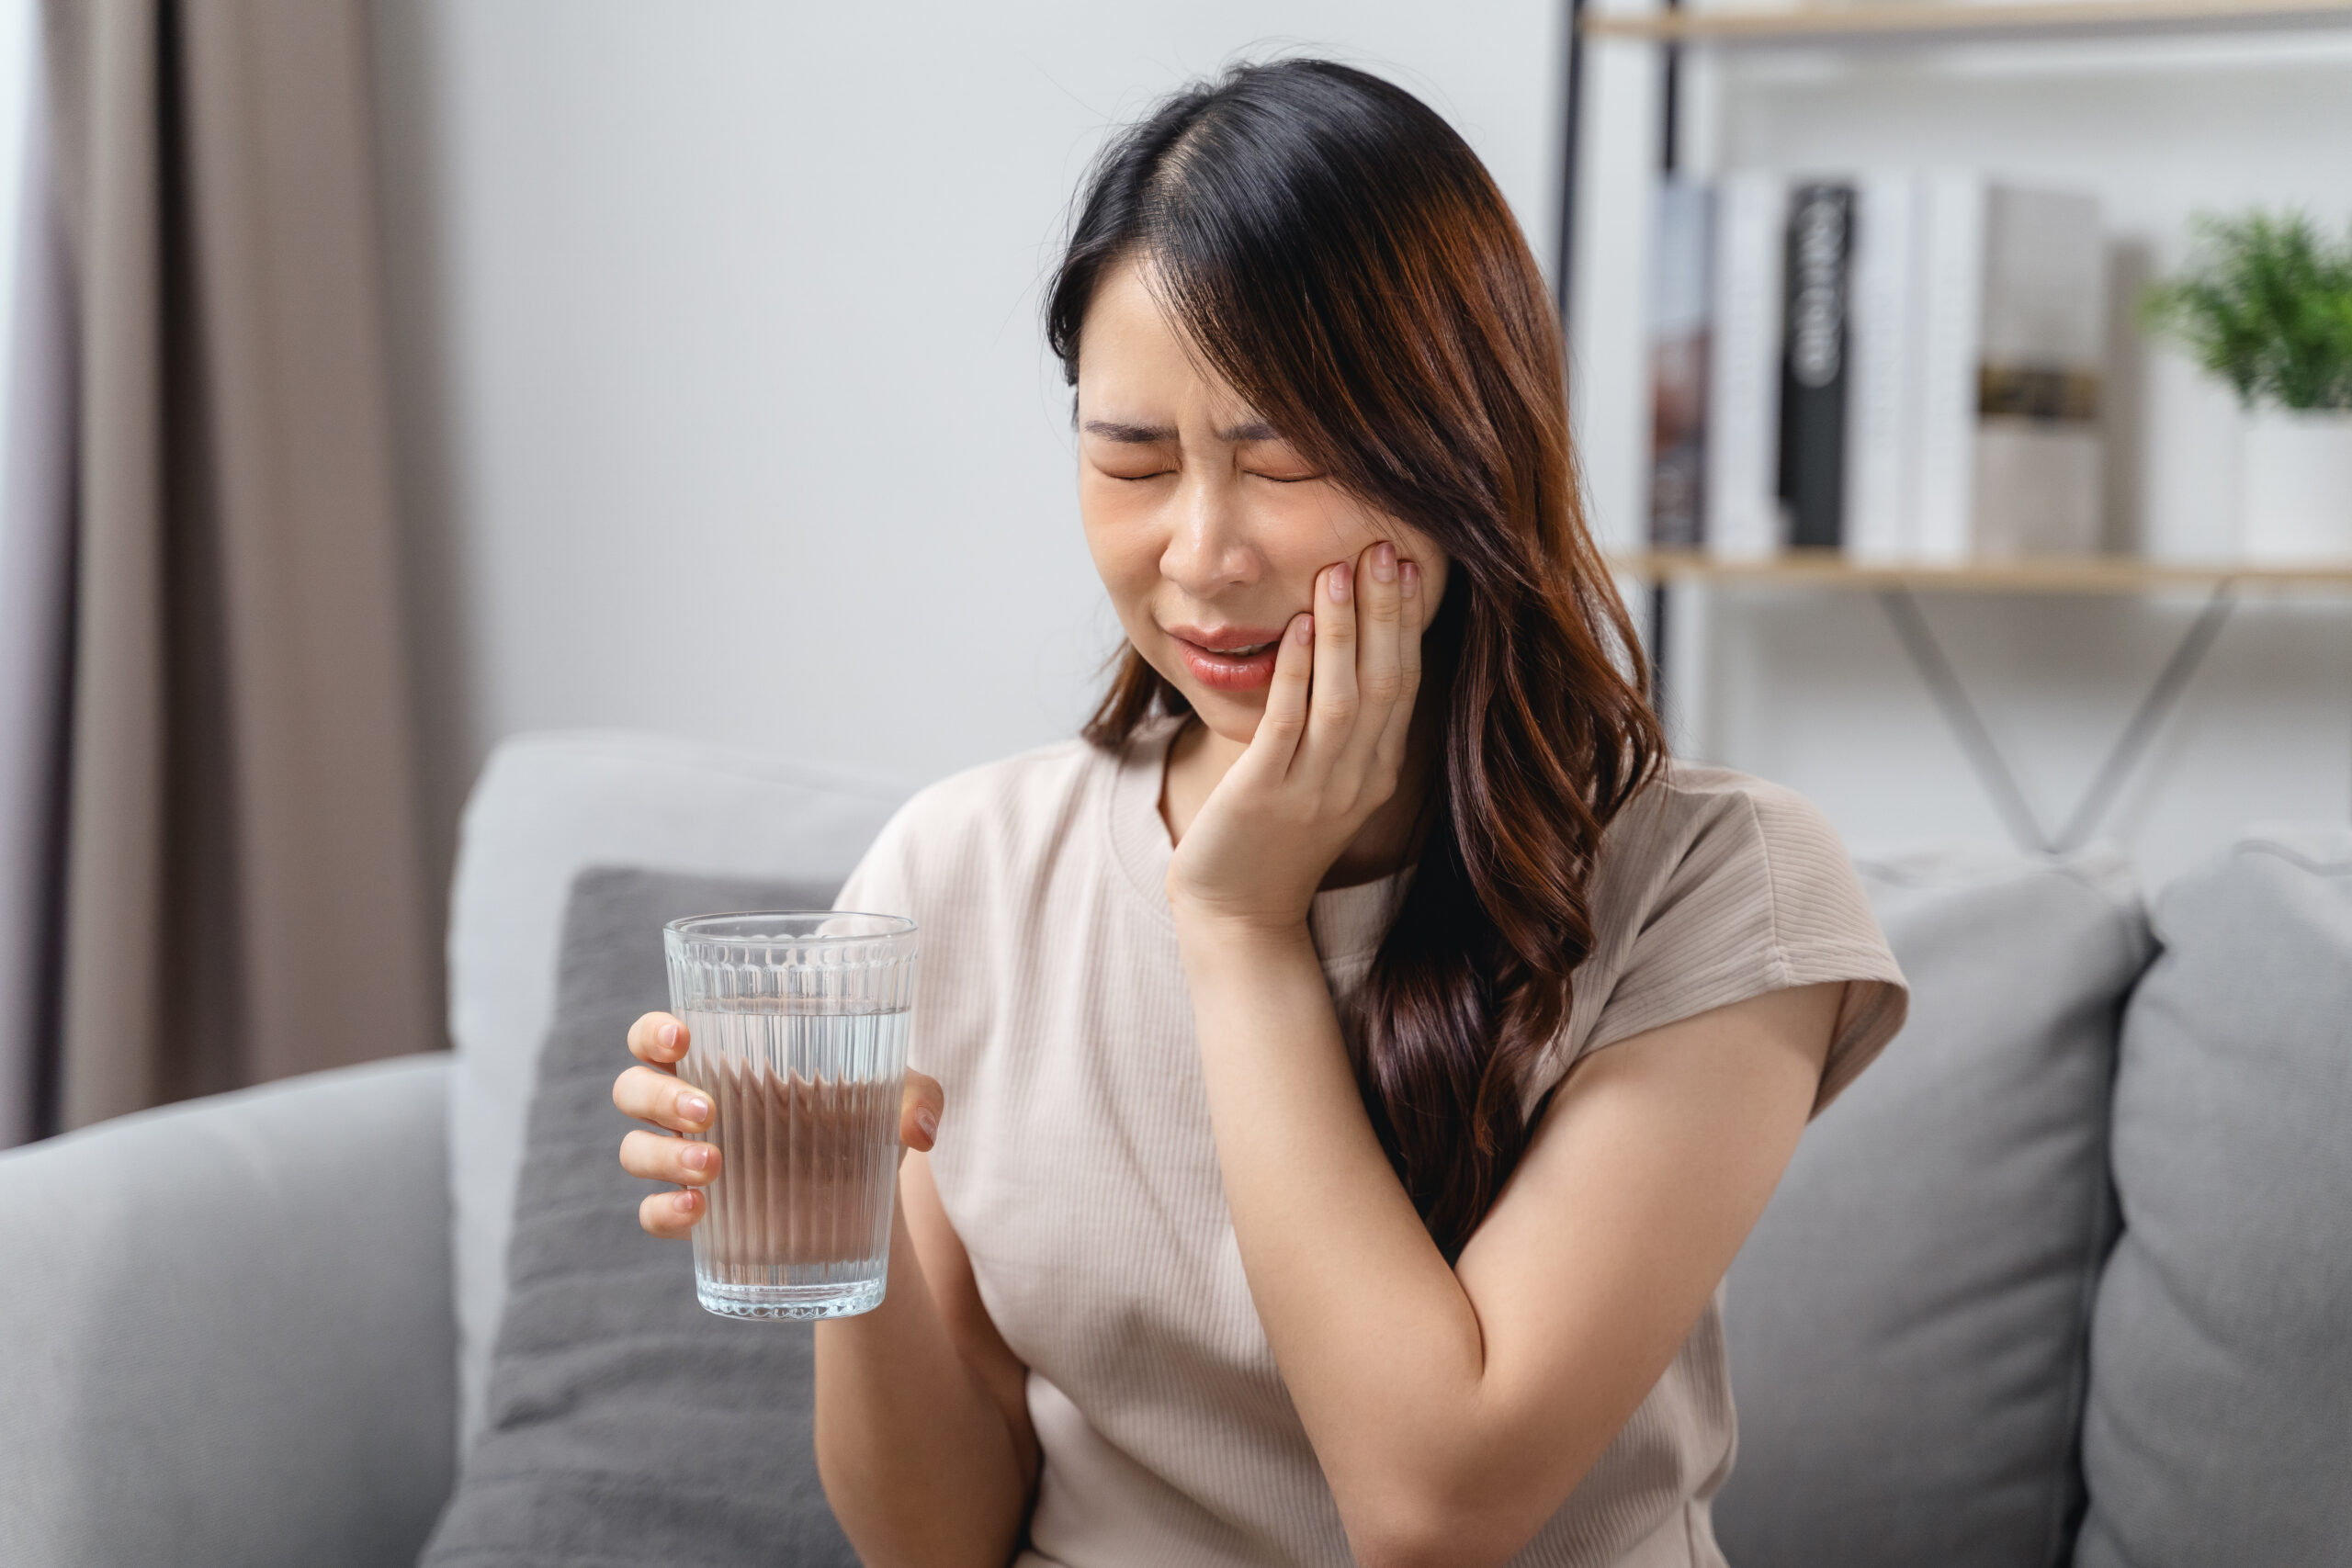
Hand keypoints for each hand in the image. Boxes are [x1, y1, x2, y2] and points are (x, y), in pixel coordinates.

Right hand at [614, 1010, 946, 1238]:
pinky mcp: (696, 1215)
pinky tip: (697, 1212)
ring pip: (633, 1150)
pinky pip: (652, 1215)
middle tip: (708, 1113)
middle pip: (633, 1089)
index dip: (652, 1032)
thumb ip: (916, 1096)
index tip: (681, 1037)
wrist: (867, 1200)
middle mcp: (689, 1105)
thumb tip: (921, 1129)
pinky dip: (664, 1212)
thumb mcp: (897, 1098)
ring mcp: (685, 1161)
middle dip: (658, 1097)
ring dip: (662, 1157)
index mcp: (721, 1058)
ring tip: (712, 1167)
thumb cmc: (864, 1120)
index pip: (656, 1035)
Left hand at [1166, 539, 1426, 931]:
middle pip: (1386, 682)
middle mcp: (1357, 778)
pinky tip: (1301, 628)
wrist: (1238, 912)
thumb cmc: (1272, 837)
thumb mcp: (1322, 778)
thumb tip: (1349, 650)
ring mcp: (1314, 789)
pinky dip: (1299, 673)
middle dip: (1386, 611)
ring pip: (1345, 698)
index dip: (1408, 623)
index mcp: (1376, 771)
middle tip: (1386, 545)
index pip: (1405, 683)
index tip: (1411, 564)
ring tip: (1340, 568)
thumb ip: (1340, 725)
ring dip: (1346, 630)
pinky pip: (1290, 726)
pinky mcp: (1266, 796)